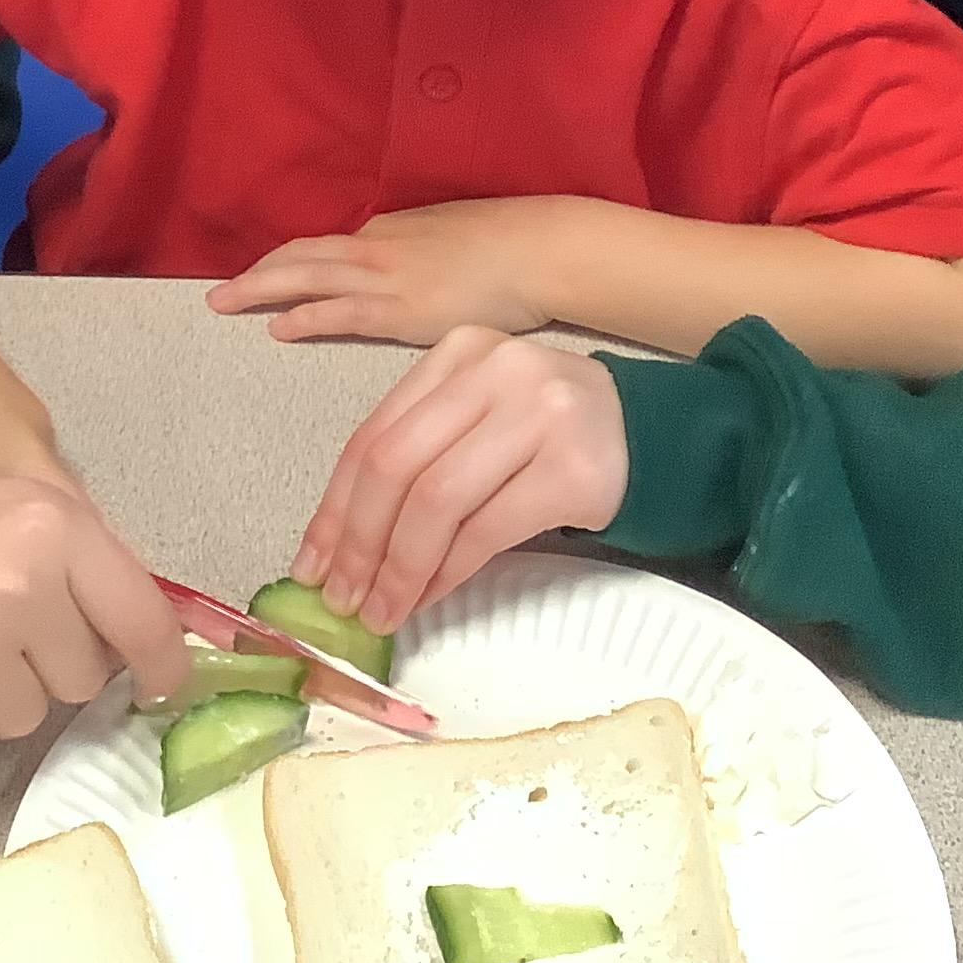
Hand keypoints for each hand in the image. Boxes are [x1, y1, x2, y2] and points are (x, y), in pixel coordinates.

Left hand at [208, 200, 571, 346]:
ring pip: (306, 276)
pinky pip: (338, 311)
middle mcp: (378, 248)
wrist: (540, 249)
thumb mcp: (454, 241)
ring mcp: (386, 276)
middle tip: (217, 294)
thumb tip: (411, 276)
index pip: (325, 248)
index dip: (287, 262)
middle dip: (256, 273)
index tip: (261, 276)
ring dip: (260, 289)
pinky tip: (279, 327)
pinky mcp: (400, 308)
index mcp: (390, 232)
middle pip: (300, 256)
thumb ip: (422, 257)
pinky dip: (304, 316)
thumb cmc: (509, 246)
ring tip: (224, 304)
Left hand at [291, 327, 629, 634]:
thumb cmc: (547, 434)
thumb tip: (340, 546)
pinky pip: (486, 531)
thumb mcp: (477, 420)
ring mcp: (539, 416)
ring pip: (436, 501)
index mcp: (459, 353)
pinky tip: (427, 598)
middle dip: (357, 543)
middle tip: (341, 599)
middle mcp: (495, 372)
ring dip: (399, 568)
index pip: (374, 434)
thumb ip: (416, 457)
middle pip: (395, 465)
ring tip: (382, 609)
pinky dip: (447, 573)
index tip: (310, 565)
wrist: (652, 435)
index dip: (334, 508)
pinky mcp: (572, 469)